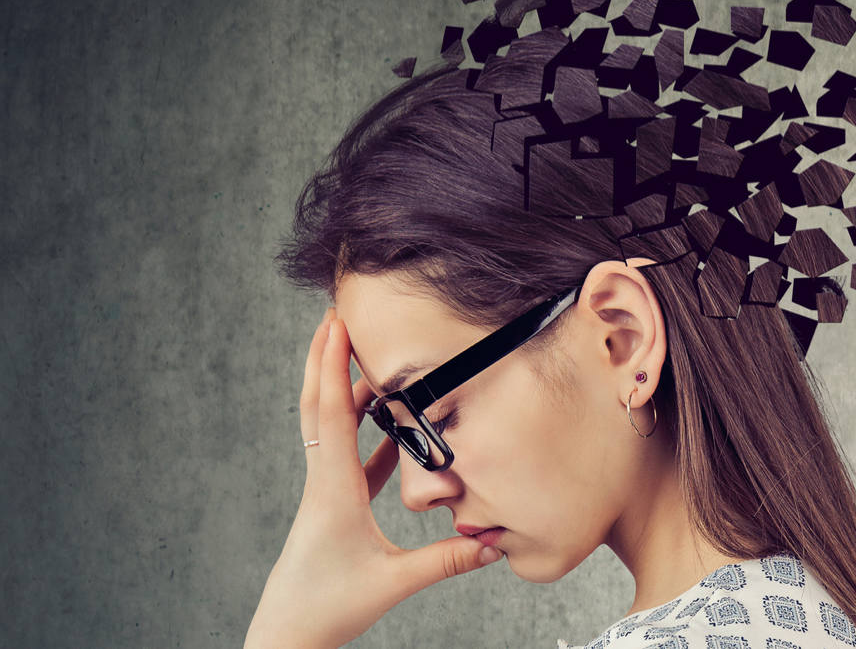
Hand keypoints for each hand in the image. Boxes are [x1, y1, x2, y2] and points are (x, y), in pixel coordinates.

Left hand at [244, 308, 502, 648]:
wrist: (287, 634)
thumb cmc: (328, 607)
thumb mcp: (393, 582)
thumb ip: (446, 560)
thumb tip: (493, 543)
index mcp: (334, 490)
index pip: (332, 414)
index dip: (335, 366)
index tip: (336, 323)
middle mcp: (323, 482)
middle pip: (318, 406)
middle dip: (324, 358)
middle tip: (335, 315)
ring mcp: (325, 493)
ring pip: (331, 427)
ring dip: (344, 388)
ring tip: (366, 356)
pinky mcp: (332, 507)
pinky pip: (348, 456)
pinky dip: (364, 432)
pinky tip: (388, 425)